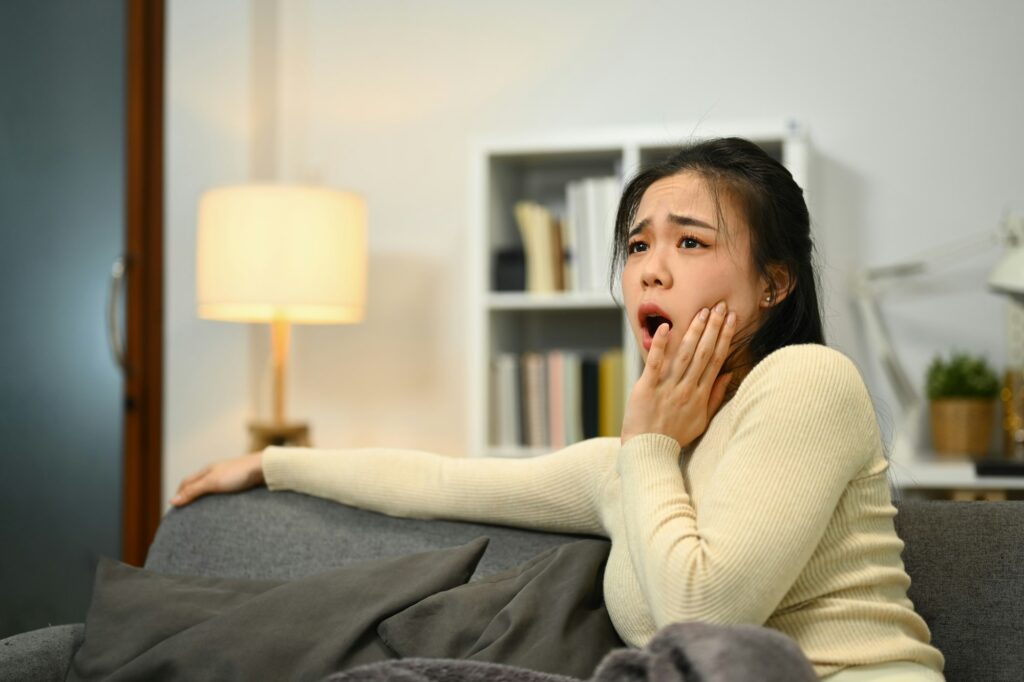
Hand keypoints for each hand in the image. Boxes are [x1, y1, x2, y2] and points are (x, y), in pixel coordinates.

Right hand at [169, 452, 264, 506]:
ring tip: (201, 513)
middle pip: (197, 484)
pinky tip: (221, 508)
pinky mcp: (240, 483)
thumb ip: (193, 491)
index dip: (179, 494)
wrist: (265, 468)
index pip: (186, 482)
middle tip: (185, 511)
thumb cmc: (238, 473)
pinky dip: (217, 500)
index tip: (174, 508)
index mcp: (207, 470)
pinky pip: (224, 493)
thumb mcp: (212, 482)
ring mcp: (228, 477)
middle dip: (189, 496)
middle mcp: (216, 472)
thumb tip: (172, 501)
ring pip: (211, 488)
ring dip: (204, 499)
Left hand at [621, 302, 735, 447]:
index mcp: (700, 394)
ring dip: (694, 332)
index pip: (716, 360)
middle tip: (720, 306)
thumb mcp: (701, 420)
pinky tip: (667, 327)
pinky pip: (655, 363)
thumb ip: (716, 396)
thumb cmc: (675, 436)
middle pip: (703, 353)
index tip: (732, 319)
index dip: (725, 338)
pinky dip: (660, 345)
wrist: (649, 450)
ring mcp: (667, 387)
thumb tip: (729, 374)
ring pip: (684, 355)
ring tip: (702, 312)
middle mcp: (687, 388)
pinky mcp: (647, 387)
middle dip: (713, 328)